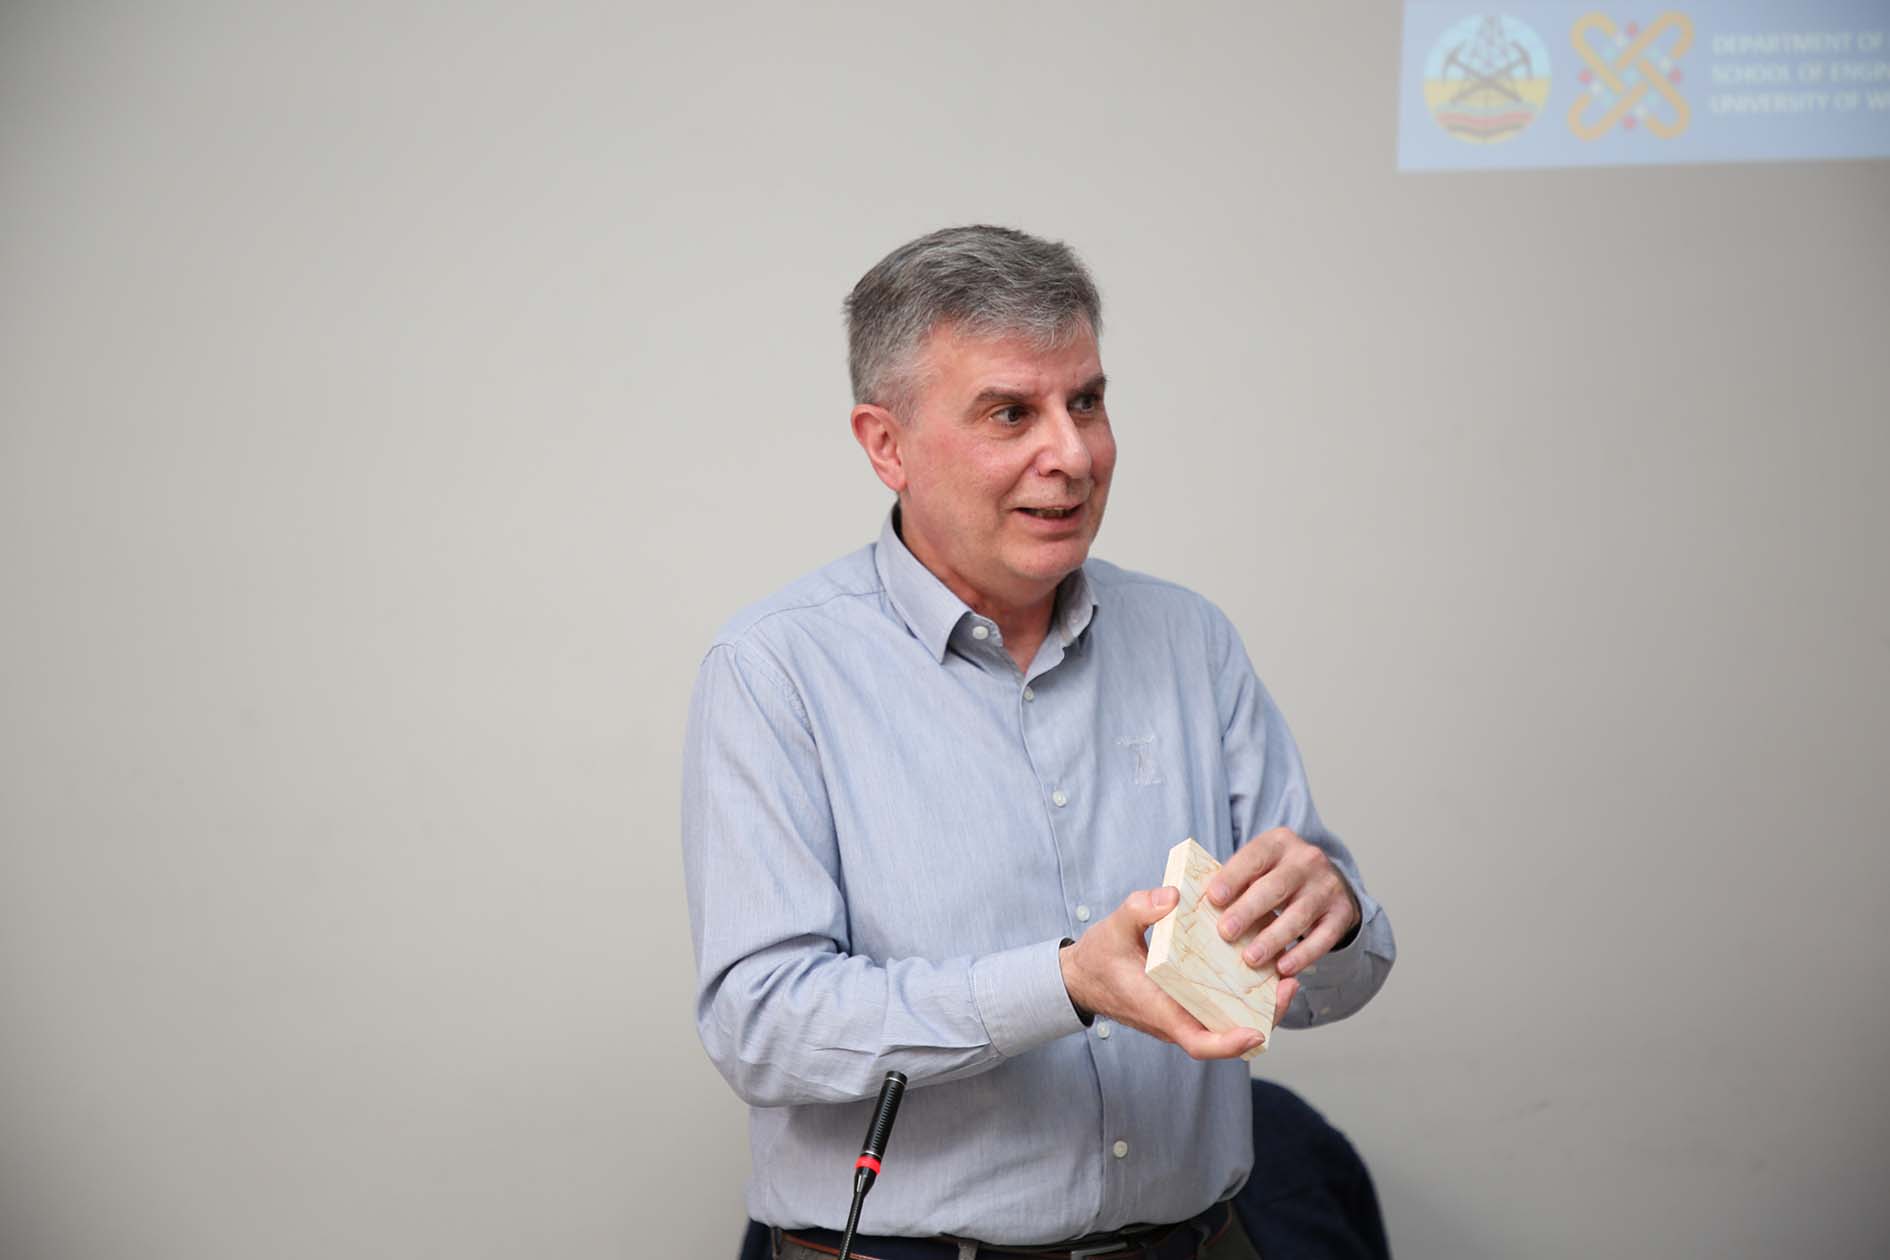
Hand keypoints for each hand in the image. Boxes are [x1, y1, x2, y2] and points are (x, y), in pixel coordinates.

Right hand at [1058, 887, 1293, 1058]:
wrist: (1083, 976)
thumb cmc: (1099, 956)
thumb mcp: (1114, 926)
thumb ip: (1140, 909)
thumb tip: (1173, 897)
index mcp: (1159, 1010)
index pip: (1199, 1043)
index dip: (1229, 1044)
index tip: (1255, 1031)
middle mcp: (1177, 1020)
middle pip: (1228, 1037)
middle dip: (1264, 1018)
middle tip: (1289, 985)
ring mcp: (1184, 1016)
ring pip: (1230, 1024)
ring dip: (1261, 1007)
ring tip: (1287, 974)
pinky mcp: (1188, 1006)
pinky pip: (1222, 1009)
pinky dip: (1246, 996)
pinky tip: (1263, 968)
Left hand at [1206, 826, 1360, 979]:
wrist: (1328, 882)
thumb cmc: (1277, 877)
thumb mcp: (1259, 867)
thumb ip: (1234, 880)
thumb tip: (1191, 903)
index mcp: (1278, 843)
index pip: (1254, 857)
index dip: (1233, 877)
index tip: (1213, 898)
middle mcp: (1306, 860)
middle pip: (1275, 887)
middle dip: (1248, 911)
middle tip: (1225, 932)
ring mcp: (1327, 886)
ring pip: (1299, 915)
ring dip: (1273, 939)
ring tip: (1251, 958)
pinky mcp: (1342, 913)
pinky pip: (1323, 937)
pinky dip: (1303, 954)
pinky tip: (1284, 968)